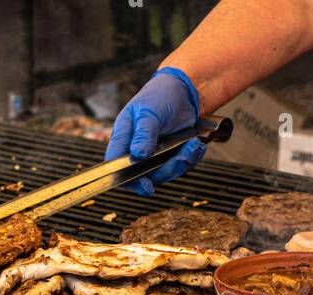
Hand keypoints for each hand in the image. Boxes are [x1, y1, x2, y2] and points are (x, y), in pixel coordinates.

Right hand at [105, 67, 205, 195]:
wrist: (184, 92)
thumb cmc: (159, 96)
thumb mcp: (149, 112)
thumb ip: (144, 133)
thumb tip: (138, 155)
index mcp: (123, 137)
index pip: (116, 164)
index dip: (126, 179)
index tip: (144, 184)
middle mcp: (136, 150)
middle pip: (143, 176)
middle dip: (165, 171)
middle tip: (181, 157)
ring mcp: (154, 156)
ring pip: (164, 174)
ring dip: (181, 163)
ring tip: (193, 145)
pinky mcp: (170, 157)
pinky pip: (179, 167)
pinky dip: (190, 158)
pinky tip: (196, 144)